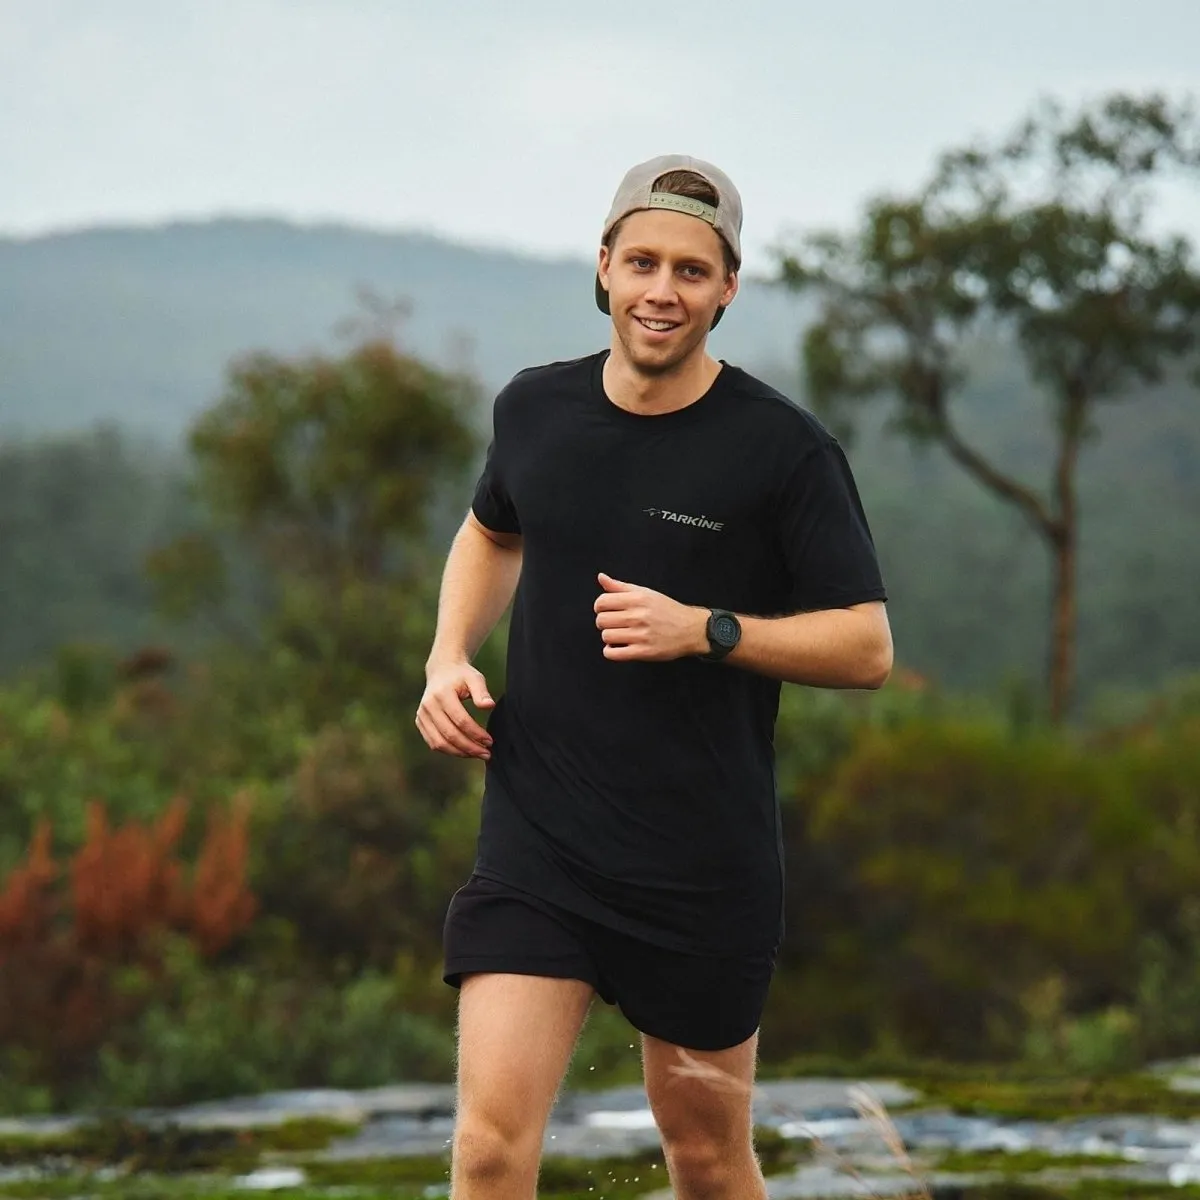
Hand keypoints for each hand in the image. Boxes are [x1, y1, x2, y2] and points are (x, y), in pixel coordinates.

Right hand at [416, 662, 494, 758]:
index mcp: (441, 694)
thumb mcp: (475, 678)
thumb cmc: (462, 676)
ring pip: (439, 743)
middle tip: (486, 753)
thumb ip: (482, 692)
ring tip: (477, 754)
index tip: (490, 741)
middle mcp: (428, 706)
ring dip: (459, 752)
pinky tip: (464, 751)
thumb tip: (489, 705)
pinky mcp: (420, 722)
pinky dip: (449, 750)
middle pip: (450, 734)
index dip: (476, 734)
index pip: (460, 720)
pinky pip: (433, 742)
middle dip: (470, 747)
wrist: (442, 671)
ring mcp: (421, 715)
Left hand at [593, 573, 707, 661]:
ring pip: (606, 637)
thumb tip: (601, 577)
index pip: (602, 602)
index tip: (608, 610)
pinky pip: (613, 654)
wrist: (691, 629)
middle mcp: (638, 616)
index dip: (600, 607)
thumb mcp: (646, 593)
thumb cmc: (667, 610)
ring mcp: (641, 635)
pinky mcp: (643, 652)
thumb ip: (620, 586)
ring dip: (609, 637)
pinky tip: (618, 647)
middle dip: (604, 622)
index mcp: (637, 599)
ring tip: (620, 635)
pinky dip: (610, 651)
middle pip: (601, 620)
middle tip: (615, 623)